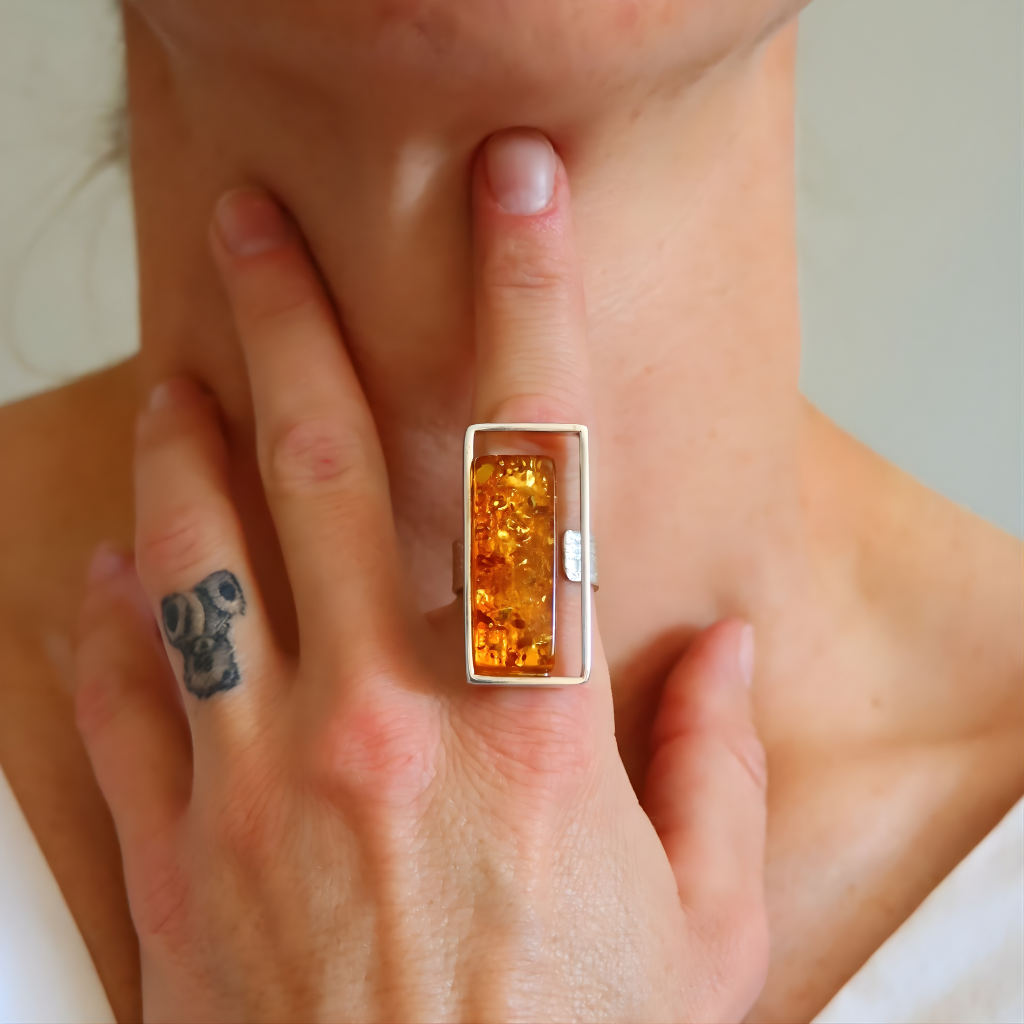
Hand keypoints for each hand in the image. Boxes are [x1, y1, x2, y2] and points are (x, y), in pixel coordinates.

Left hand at [75, 130, 767, 1021]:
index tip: (519, 197)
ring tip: (173, 380)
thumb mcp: (703, 932)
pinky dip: (105, 624)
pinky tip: (105, 574)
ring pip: (193, 563)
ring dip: (176, 450)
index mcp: (531, 736)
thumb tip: (719, 651)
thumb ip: (710, 769)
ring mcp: (259, 794)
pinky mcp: (176, 873)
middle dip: (283, 322)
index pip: (531, 463)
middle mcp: (382, 732)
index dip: (532, 304)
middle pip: (313, 468)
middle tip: (251, 229)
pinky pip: (119, 706)